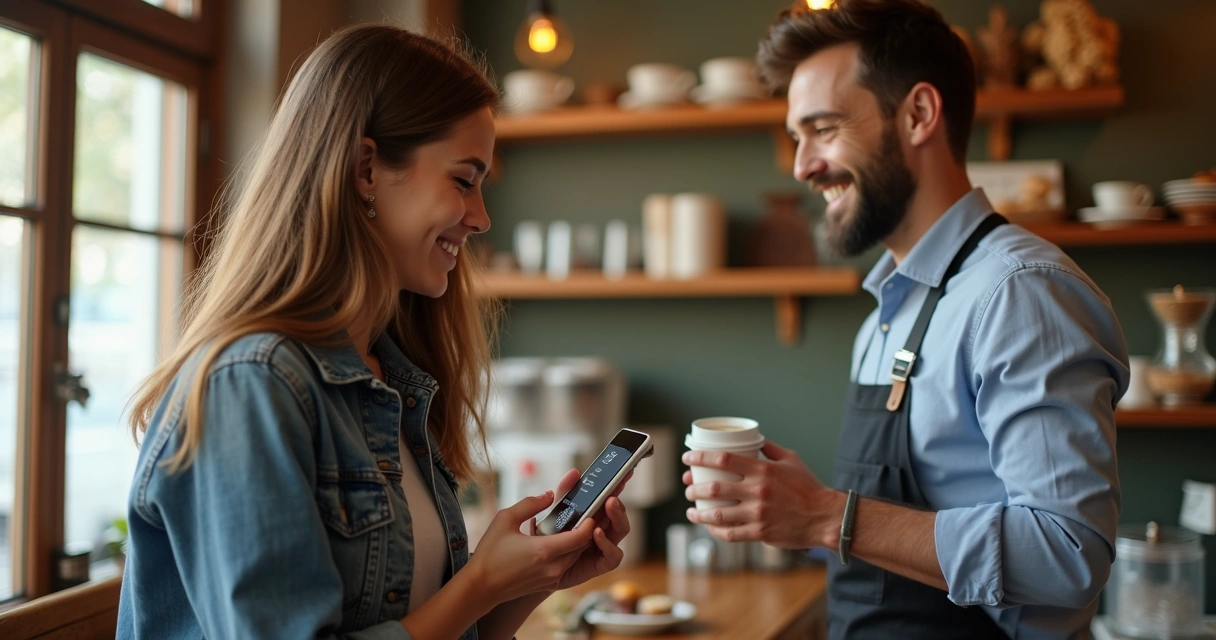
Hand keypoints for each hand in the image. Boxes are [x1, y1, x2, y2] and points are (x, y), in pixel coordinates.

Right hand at [464, 489, 595, 603]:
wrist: (480, 587)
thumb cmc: (490, 552)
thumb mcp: (505, 519)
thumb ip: (530, 504)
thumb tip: (550, 495)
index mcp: (545, 550)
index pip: (580, 537)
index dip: (589, 523)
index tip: (590, 511)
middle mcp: (553, 567)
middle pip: (581, 547)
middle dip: (586, 531)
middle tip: (585, 514)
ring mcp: (551, 579)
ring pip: (574, 557)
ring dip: (577, 543)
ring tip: (573, 525)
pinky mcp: (548, 585)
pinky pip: (565, 566)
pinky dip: (567, 553)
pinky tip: (558, 541)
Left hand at [550, 469, 632, 589]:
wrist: (535, 571)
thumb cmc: (545, 541)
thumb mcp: (553, 513)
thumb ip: (564, 494)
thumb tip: (575, 473)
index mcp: (592, 514)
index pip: (609, 497)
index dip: (618, 485)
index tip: (624, 473)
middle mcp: (601, 528)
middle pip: (619, 512)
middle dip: (619, 500)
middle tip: (612, 494)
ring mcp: (602, 546)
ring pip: (621, 530)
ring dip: (618, 517)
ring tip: (609, 506)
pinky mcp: (600, 564)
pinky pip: (613, 555)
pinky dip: (608, 544)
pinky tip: (597, 533)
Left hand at [682, 441, 839, 548]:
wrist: (825, 517)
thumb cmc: (808, 487)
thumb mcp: (791, 460)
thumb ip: (769, 449)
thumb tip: (753, 438)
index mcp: (762, 470)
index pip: (722, 460)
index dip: (700, 458)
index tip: (687, 458)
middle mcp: (757, 491)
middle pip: (713, 489)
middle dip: (693, 488)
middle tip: (687, 488)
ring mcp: (758, 514)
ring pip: (717, 515)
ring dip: (699, 513)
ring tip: (691, 511)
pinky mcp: (760, 533)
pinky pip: (730, 534)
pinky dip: (716, 531)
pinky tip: (710, 527)